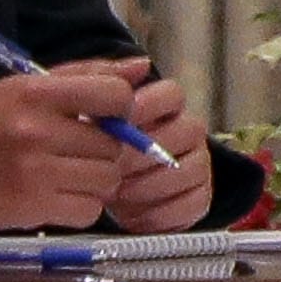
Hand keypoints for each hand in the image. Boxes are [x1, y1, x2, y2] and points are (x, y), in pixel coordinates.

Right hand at [0, 60, 198, 234]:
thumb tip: (142, 66)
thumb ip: (86, 75)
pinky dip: (81, 207)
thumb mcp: (27, 89)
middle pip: (115, 144)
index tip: (105, 116)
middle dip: (103, 150)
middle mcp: (35, 131)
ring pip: (108, 179)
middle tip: (75, 152)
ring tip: (67, 174)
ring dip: (96, 181)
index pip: (115, 95)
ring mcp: (34, 172)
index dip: (120, 108)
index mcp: (35, 94)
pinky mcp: (32, 207)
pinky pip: (90, 209)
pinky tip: (57, 197)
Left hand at [93, 67, 207, 230]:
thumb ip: (101, 84)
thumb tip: (140, 64)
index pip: (173, 93)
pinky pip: (193, 205)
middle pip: (190, 130)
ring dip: (151, 185)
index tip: (120, 121)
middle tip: (113, 168)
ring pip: (192, 169)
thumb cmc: (86, 149)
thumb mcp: (81, 111)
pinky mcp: (199, 198)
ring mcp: (198, 165)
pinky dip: (161, 214)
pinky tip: (131, 217)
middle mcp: (189, 131)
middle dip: (147, 153)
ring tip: (116, 196)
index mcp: (163, 107)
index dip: (149, 106)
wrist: (90, 191)